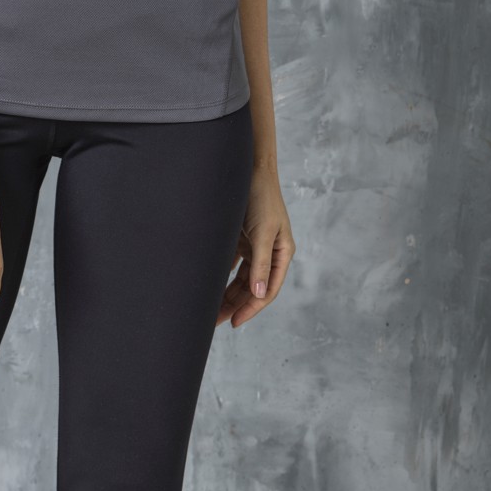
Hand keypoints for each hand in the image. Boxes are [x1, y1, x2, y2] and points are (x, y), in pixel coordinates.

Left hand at [217, 168, 294, 327]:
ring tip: (210, 310)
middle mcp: (270, 252)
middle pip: (252, 287)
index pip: (267, 289)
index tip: (235, 322)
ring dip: (227, 293)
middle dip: (235, 304)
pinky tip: (208, 285)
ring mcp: (255, 245)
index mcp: (282, 253)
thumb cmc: (261, 197)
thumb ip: (261, 263)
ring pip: (240, 278)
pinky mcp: (241, 237)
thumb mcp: (263, 232)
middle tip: (215, 322)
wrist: (249, 168)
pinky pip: (231, 263)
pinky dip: (221, 275)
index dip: (251, 308)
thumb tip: (258, 294)